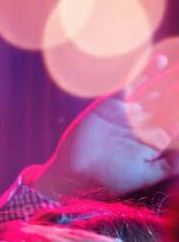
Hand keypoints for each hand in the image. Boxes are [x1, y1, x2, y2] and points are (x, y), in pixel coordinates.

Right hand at [33, 55, 178, 198]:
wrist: (74, 174)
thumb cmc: (109, 180)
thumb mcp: (144, 176)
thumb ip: (169, 166)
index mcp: (154, 143)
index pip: (176, 123)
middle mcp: (143, 126)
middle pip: (169, 105)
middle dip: (177, 94)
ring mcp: (128, 114)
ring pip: (155, 93)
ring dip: (169, 82)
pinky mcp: (112, 105)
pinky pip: (132, 86)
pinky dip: (145, 73)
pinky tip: (159, 61)